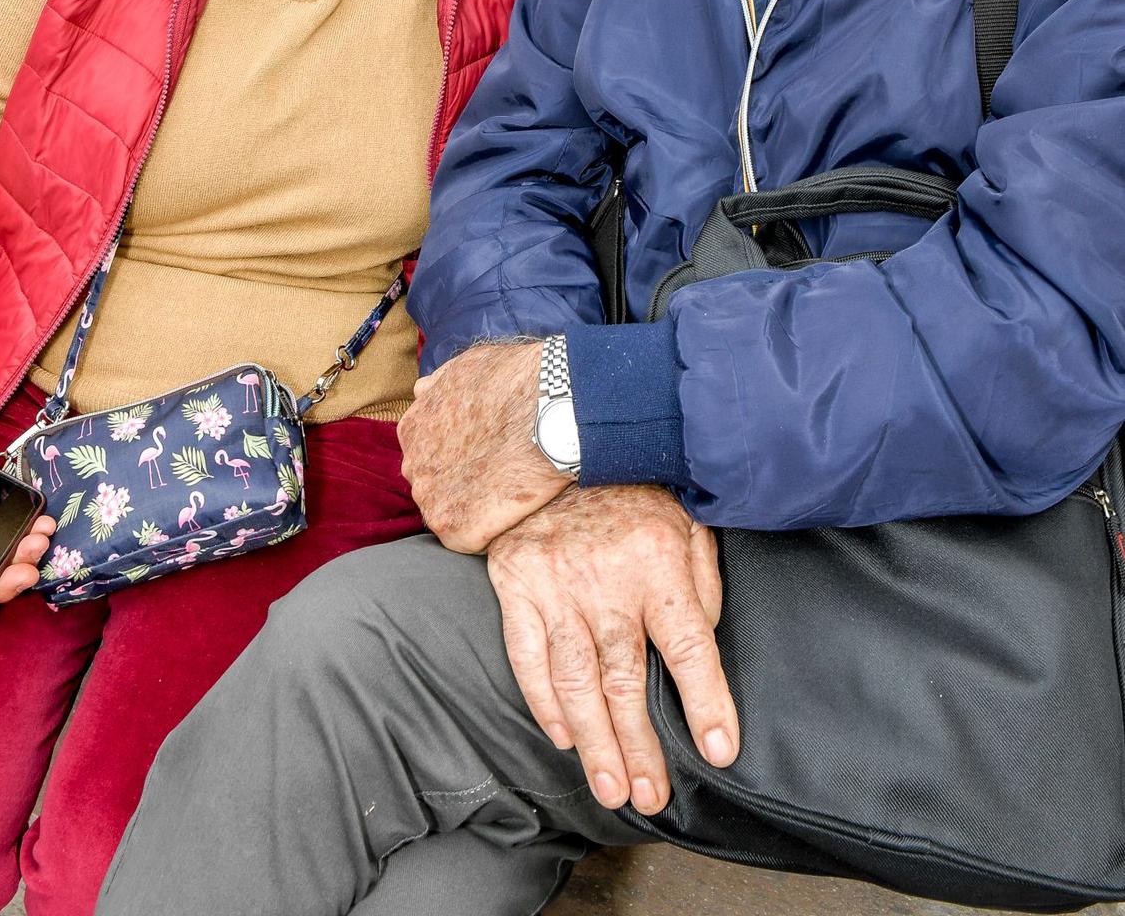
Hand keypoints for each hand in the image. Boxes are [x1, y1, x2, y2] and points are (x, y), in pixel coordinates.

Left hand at [399, 344, 569, 552]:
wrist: (548, 412)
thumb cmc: (517, 383)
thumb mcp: (467, 367)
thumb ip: (440, 386)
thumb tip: (422, 392)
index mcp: (414, 426)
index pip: (429, 453)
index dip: (460, 455)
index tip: (486, 453)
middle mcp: (414, 464)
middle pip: (435, 484)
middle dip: (461, 482)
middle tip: (499, 475)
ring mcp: (430, 499)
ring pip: (449, 513)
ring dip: (473, 508)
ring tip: (508, 494)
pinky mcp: (454, 529)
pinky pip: (467, 540)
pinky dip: (488, 533)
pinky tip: (512, 513)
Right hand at [487, 482, 738, 815]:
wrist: (560, 438)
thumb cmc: (635, 490)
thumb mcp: (687, 521)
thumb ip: (699, 585)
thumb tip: (705, 648)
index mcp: (658, 559)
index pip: (689, 644)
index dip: (706, 701)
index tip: (719, 749)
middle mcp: (605, 577)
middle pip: (627, 678)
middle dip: (641, 746)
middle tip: (651, 797)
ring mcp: (555, 582)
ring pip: (577, 680)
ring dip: (596, 742)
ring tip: (612, 788)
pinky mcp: (515, 581)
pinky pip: (528, 655)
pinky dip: (545, 702)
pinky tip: (565, 738)